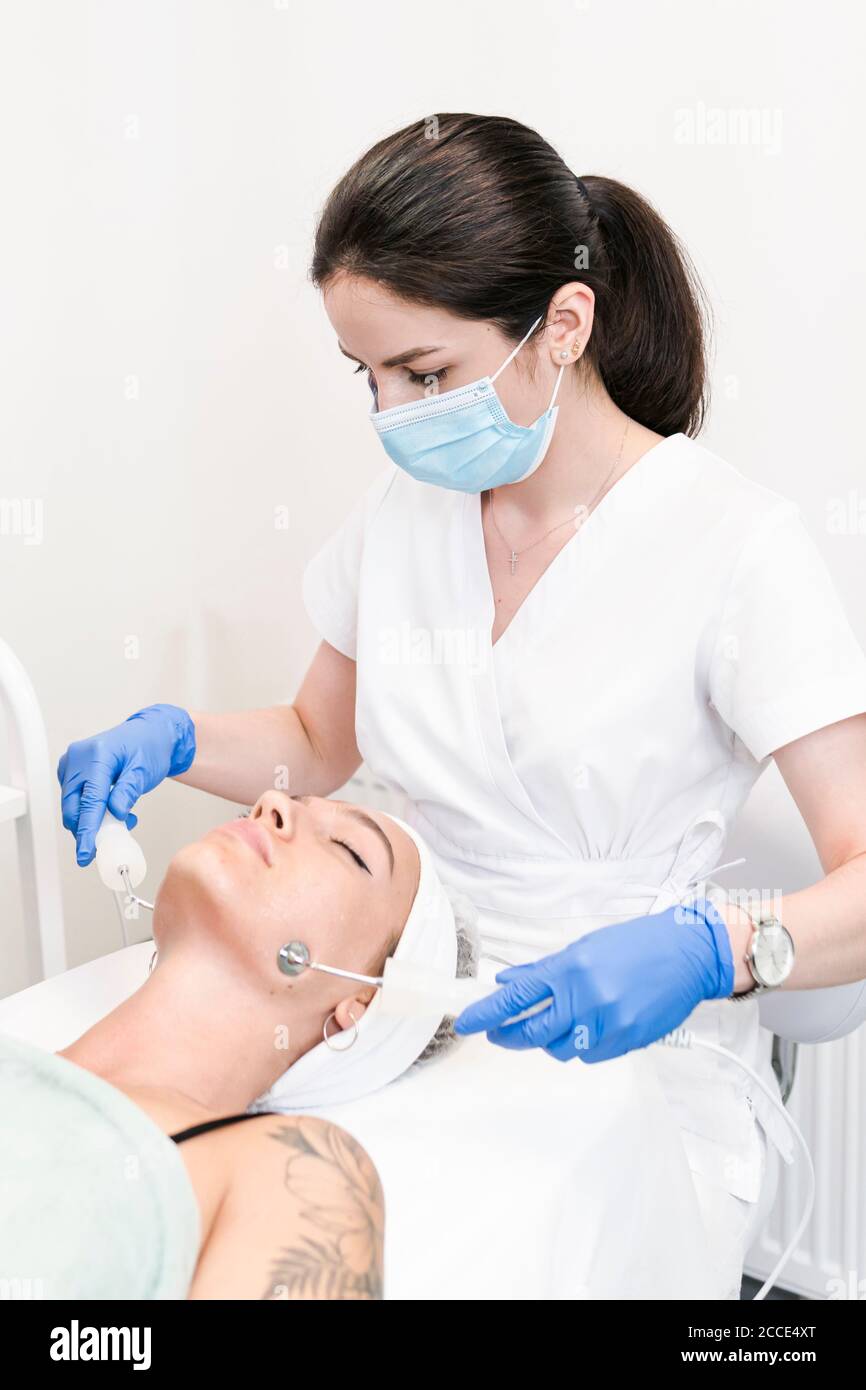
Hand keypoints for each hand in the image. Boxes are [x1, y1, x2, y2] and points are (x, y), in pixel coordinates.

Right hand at [57, 703, 195, 865]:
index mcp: (96, 756)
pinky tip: (112, 812)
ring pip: (73, 806)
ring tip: (121, 822)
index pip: (89, 800)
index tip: (86, 853)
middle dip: (87, 830)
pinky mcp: (72, 771)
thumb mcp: (145, 770)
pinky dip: (90, 811)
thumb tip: (115, 813)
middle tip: (108, 844)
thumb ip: (129, 791)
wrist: (150, 733)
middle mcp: (78, 758)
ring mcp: (72, 764)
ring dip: (92, 821)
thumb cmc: (149, 748)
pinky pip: (76, 799)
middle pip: (73, 806)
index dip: (87, 830)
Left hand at [453, 900, 734, 1062]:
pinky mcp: (628, 1041)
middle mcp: (587, 999)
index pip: (517, 998)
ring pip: (561, 1049)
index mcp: (571, 970)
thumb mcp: (584, 948)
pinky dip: (582, 1045)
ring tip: (557, 1023)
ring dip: (550, 1040)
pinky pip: (591, 1055)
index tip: (465, 1023)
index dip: (487, 1014)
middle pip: (532, 1033)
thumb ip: (544, 970)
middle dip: (509, 1036)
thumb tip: (508, 982)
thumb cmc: (636, 944)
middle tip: (498, 1034)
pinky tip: (590, 1026)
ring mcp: (609, 1023)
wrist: (688, 954)